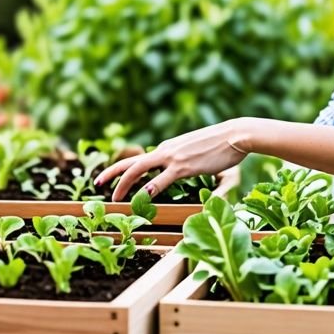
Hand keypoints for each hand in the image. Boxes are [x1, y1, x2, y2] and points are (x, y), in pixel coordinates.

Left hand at [98, 119, 251, 200]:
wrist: (236, 135)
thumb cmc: (222, 146)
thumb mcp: (199, 156)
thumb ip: (189, 166)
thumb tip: (185, 177)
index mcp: (167, 149)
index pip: (140, 160)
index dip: (122, 170)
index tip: (111, 179)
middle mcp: (165, 151)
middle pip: (131, 162)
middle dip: (111, 174)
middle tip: (97, 185)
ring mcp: (173, 158)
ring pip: (139, 169)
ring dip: (123, 184)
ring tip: (114, 198)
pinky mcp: (184, 166)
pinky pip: (161, 179)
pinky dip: (150, 188)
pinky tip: (141, 196)